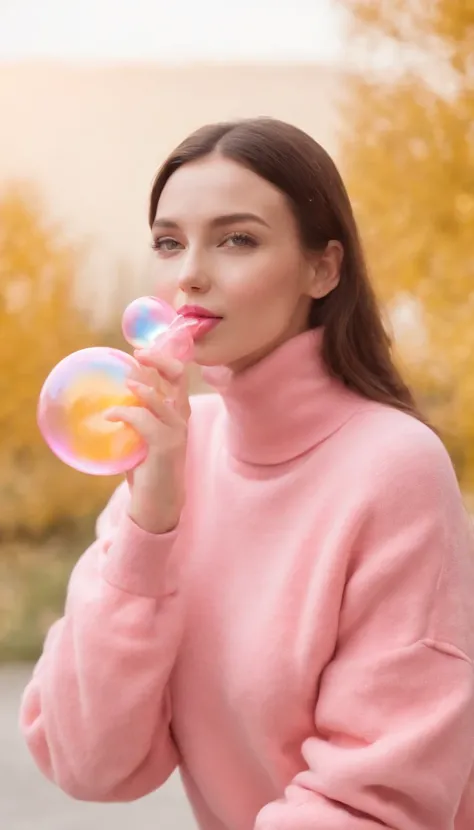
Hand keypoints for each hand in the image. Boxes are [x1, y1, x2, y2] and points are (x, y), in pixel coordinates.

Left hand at [105, 343, 190, 534]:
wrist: (158, 503)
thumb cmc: (146, 468)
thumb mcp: (138, 435)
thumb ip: (133, 414)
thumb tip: (111, 394)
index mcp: (175, 411)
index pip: (176, 375)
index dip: (163, 356)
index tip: (140, 348)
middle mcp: (181, 417)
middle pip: (179, 377)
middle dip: (160, 360)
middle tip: (138, 353)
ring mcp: (177, 432)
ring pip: (164, 398)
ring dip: (143, 387)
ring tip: (126, 383)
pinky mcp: (167, 447)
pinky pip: (146, 422)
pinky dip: (126, 415)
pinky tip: (110, 417)